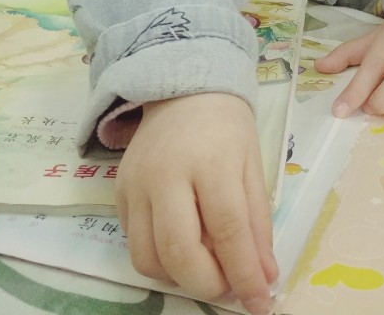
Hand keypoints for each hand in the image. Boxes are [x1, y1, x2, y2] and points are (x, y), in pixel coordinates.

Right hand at [115, 93, 277, 314]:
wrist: (182, 89)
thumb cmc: (226, 127)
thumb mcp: (253, 166)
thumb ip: (258, 223)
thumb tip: (264, 277)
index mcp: (211, 161)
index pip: (227, 230)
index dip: (245, 274)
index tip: (260, 303)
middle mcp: (167, 174)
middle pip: (179, 251)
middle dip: (207, 283)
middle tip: (229, 286)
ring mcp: (136, 185)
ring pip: (148, 259)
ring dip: (180, 278)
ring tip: (207, 266)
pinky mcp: (118, 192)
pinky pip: (134, 245)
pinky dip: (160, 260)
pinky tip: (183, 245)